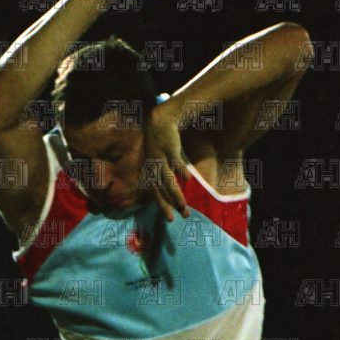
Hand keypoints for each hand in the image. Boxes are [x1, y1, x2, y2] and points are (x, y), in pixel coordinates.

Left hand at [143, 107, 190, 221]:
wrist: (159, 120)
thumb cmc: (161, 142)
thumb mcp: (159, 159)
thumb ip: (166, 173)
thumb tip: (177, 186)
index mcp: (150, 171)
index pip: (155, 192)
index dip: (163, 206)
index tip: (171, 219)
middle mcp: (152, 167)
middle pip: (160, 190)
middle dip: (168, 205)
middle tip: (176, 218)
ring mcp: (159, 158)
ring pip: (167, 180)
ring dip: (175, 194)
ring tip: (183, 206)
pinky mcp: (168, 147)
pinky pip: (175, 161)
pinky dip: (180, 170)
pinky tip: (188, 180)